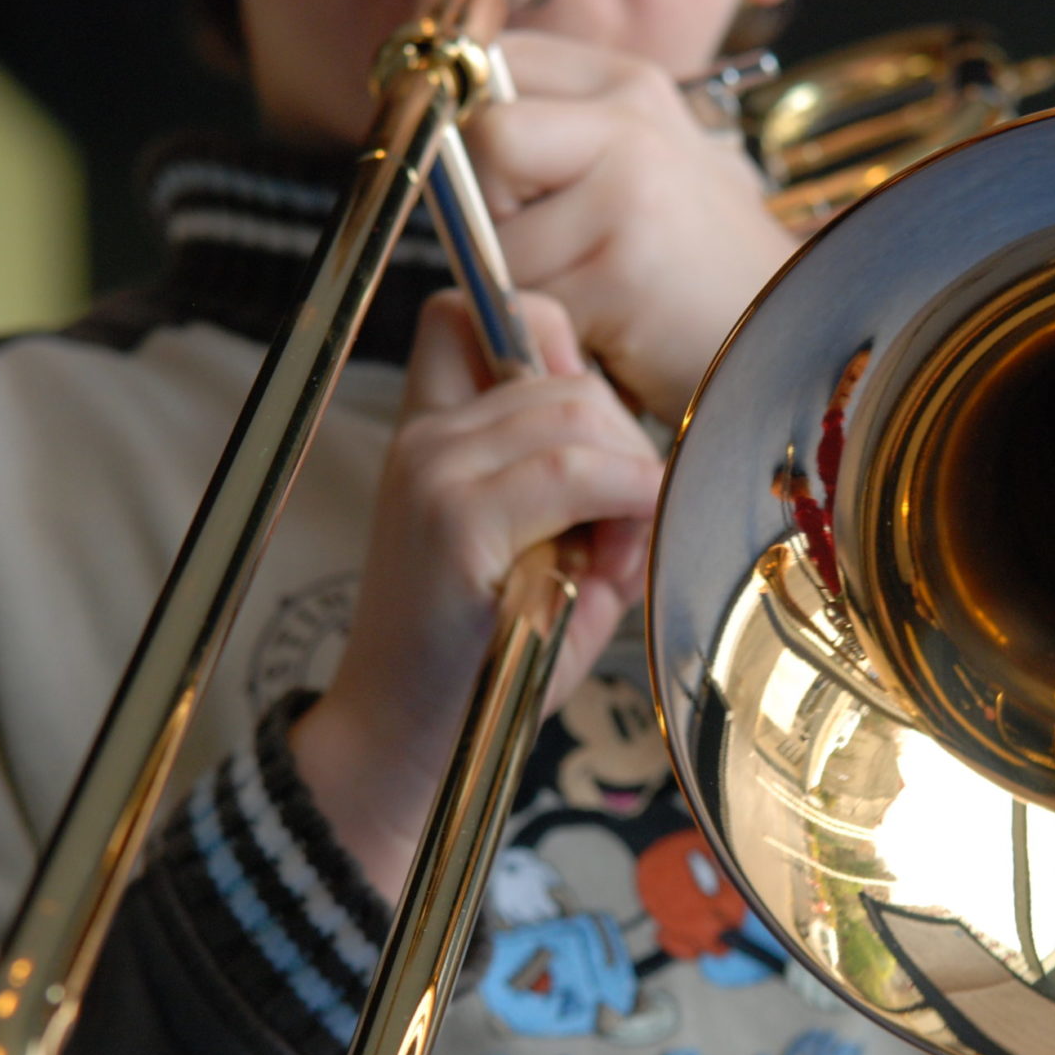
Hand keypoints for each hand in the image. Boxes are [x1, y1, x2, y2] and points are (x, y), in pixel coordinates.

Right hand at [290, 291, 663, 897]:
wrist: (406, 742)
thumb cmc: (487, 657)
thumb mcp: (548, 556)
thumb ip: (590, 488)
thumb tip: (648, 454)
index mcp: (435, 435)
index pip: (474, 311)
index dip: (552, 343)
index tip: (594, 431)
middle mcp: (426, 439)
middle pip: (562, 367)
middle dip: (621, 438)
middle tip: (619, 525)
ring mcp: (434, 472)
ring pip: (577, 411)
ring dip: (626, 476)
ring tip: (608, 554)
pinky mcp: (454, 519)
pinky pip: (574, 471)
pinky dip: (622, 501)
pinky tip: (612, 557)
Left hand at [465, 31, 803, 422]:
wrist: (800, 341)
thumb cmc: (705, 273)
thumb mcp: (647, 172)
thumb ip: (565, 140)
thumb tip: (452, 133)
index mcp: (631, 85)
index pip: (495, 65)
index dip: (473, 127)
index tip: (492, 179)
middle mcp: (632, 121)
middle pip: (483, 137)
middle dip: (488, 208)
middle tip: (544, 250)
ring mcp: (628, 191)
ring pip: (493, 232)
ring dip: (520, 284)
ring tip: (590, 295)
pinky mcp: (620, 266)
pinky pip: (525, 296)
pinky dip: (551, 326)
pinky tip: (608, 328)